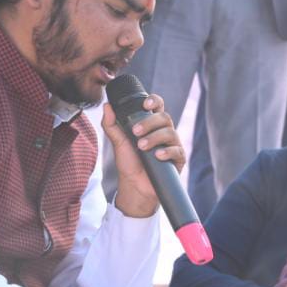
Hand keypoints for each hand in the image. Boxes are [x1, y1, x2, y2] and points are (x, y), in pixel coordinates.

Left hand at [102, 92, 184, 218]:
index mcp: (151, 124)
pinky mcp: (178, 159)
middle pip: (165, 117)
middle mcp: (164, 132)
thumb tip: (107, 106)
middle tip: (135, 132)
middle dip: (149, 122)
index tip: (144, 105)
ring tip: (142, 147)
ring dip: (155, 137)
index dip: (154, 101)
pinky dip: (167, 151)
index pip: (157, 106)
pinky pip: (177, 150)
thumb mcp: (117, 141)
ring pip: (170, 132)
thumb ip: (111, 124)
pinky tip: (157, 156)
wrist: (134, 185)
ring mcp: (173, 144)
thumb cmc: (129, 162)